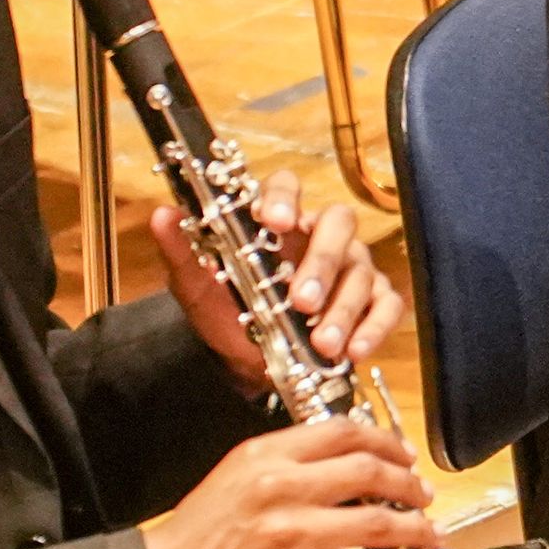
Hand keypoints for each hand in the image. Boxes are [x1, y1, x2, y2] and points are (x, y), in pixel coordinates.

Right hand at [143, 418, 439, 548]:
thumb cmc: (194, 538)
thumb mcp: (234, 476)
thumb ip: (286, 461)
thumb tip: (342, 460)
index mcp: (266, 456)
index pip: (342, 432)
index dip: (384, 440)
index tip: (400, 453)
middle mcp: (284, 488)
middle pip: (370, 471)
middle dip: (407, 481)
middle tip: (421, 492)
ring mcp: (295, 534)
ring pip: (379, 521)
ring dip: (415, 528)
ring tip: (428, 533)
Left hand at [153, 167, 405, 394]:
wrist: (245, 362)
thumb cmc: (227, 312)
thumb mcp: (197, 286)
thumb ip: (183, 251)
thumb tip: (162, 215)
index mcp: (279, 221)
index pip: (288, 186)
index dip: (285, 198)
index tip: (275, 222)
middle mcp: (320, 236)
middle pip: (338, 223)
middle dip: (322, 261)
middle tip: (302, 300)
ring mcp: (351, 267)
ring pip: (361, 271)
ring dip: (343, 308)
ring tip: (322, 343)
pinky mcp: (372, 301)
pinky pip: (387, 305)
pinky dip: (374, 327)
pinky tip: (353, 350)